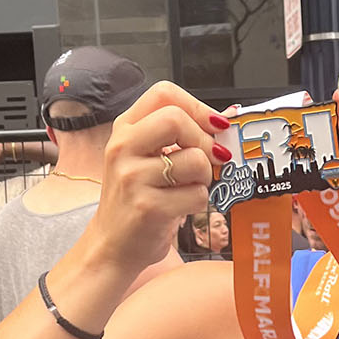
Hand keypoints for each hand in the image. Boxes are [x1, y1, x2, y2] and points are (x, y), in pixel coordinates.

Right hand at [80, 83, 233, 279]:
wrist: (112, 245)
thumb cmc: (136, 199)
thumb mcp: (147, 158)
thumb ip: (179, 136)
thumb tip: (226, 119)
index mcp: (125, 129)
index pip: (164, 93)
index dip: (197, 106)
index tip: (214, 125)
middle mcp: (123, 148)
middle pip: (177, 119)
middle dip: (204, 141)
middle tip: (208, 160)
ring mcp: (132, 177)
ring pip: (195, 160)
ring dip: (204, 178)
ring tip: (187, 188)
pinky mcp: (148, 207)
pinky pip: (197, 194)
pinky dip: (198, 202)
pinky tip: (180, 208)